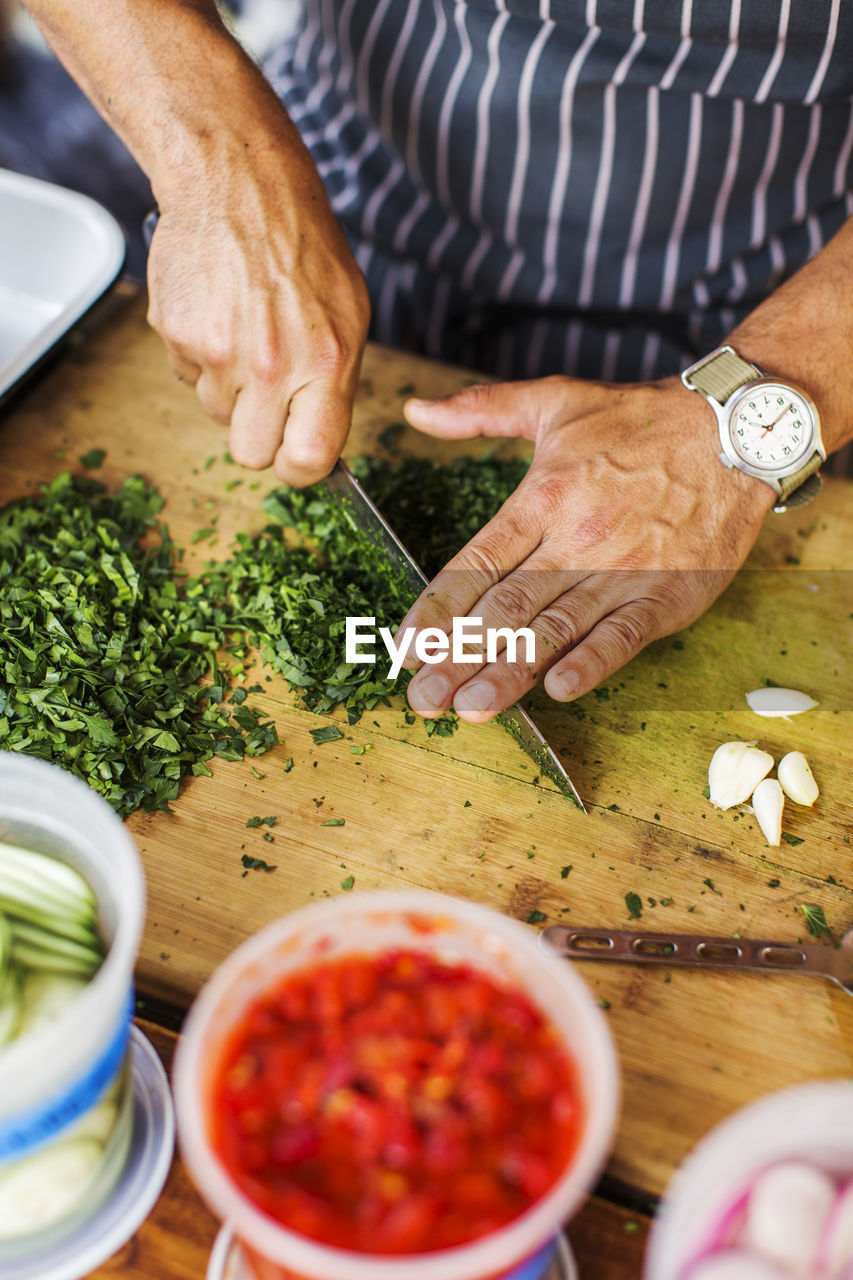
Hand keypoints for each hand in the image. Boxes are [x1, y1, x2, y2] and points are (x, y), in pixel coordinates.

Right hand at [147, 126, 369, 485]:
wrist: (238, 184)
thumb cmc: (303, 247)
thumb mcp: (348, 316)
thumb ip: (334, 385)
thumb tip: (318, 442)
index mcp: (326, 362)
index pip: (310, 459)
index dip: (300, 468)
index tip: (297, 456)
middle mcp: (272, 364)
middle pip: (251, 454)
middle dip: (257, 435)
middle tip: (266, 396)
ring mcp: (219, 352)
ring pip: (217, 415)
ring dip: (229, 388)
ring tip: (245, 333)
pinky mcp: (177, 335)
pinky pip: (188, 377)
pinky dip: (201, 356)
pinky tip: (218, 314)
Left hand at [399, 375, 773, 721]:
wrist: (734, 430)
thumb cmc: (639, 421)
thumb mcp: (554, 400)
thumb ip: (480, 410)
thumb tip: (415, 410)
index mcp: (541, 497)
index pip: (476, 563)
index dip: (437, 609)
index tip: (405, 647)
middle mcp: (576, 539)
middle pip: (505, 608)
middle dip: (458, 657)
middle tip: (422, 698)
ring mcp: (623, 571)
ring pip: (555, 629)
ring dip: (510, 672)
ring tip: (471, 709)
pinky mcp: (667, 595)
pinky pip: (624, 636)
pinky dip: (594, 662)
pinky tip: (560, 690)